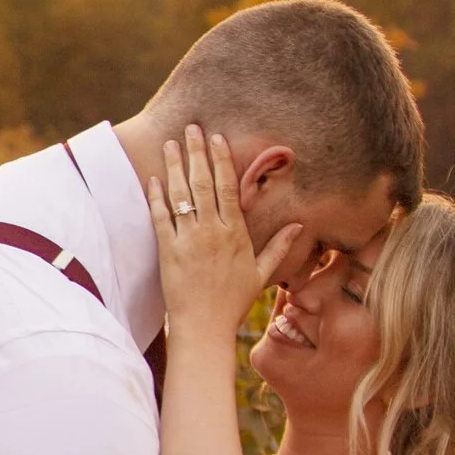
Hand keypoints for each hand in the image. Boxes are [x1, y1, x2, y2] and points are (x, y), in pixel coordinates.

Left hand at [144, 125, 300, 342]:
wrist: (204, 328)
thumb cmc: (232, 302)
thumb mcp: (261, 274)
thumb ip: (280, 247)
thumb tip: (300, 225)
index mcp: (236, 234)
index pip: (229, 188)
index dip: (222, 160)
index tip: (218, 138)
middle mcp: (213, 232)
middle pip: (204, 183)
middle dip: (197, 152)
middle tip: (192, 127)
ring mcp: (189, 240)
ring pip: (181, 195)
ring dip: (175, 166)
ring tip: (171, 143)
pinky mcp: (168, 251)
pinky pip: (161, 218)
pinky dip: (156, 197)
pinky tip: (153, 178)